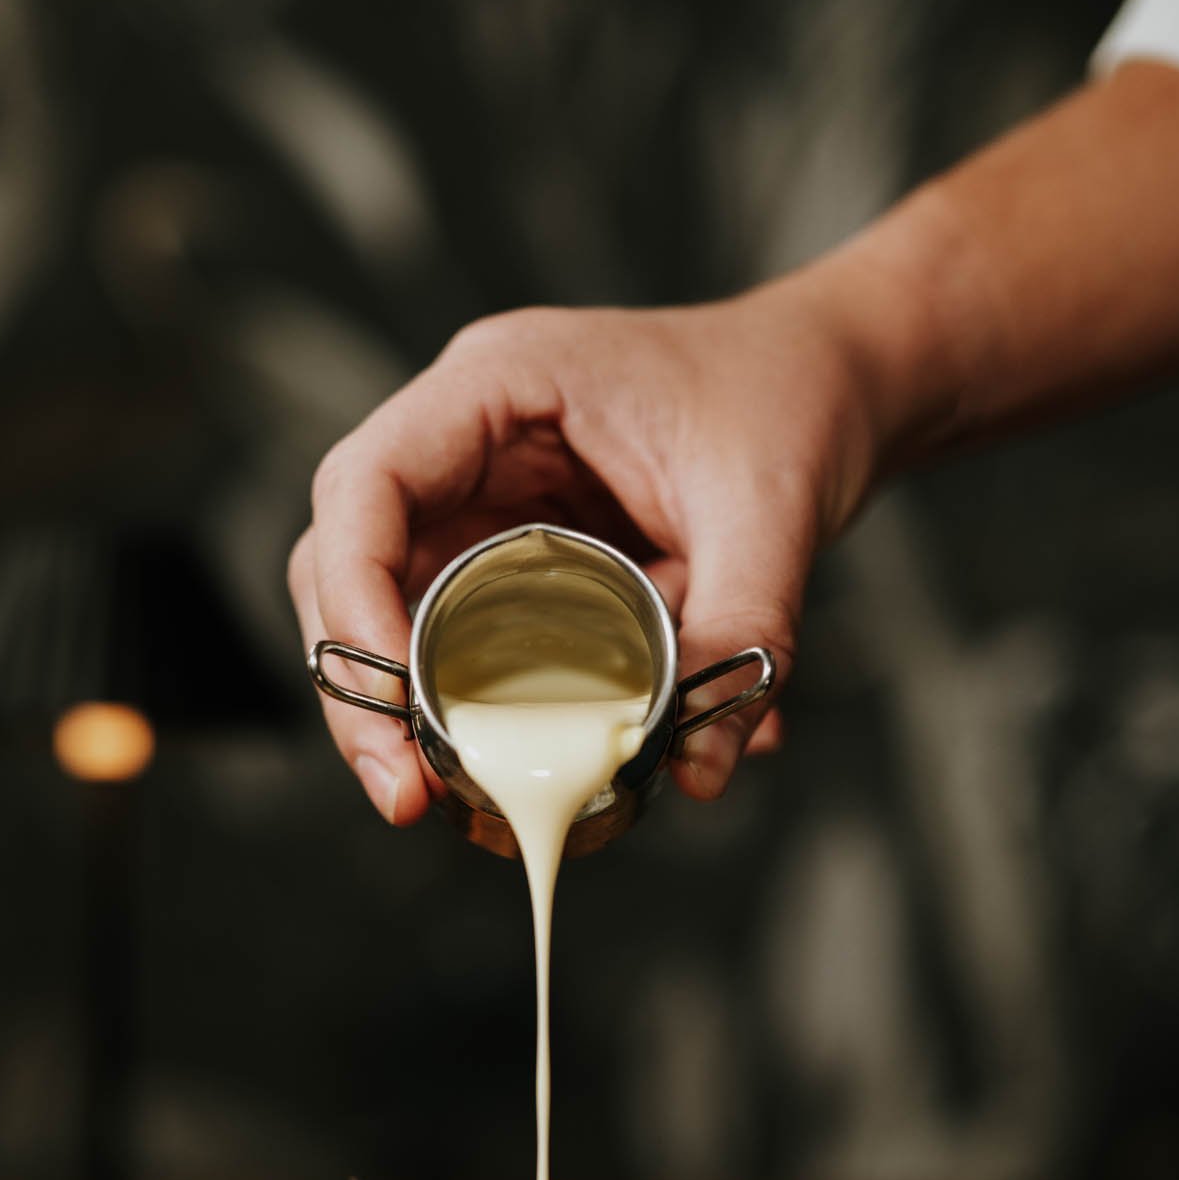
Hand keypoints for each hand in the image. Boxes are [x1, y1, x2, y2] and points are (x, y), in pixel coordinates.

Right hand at [289, 280, 875, 822]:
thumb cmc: (790, 405)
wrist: (831, 385)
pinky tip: (496, 770)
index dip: (355, 595)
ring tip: (427, 798)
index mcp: (504, 381)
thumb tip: (695, 772)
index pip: (367, 484)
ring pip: (386, 606)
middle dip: (357, 683)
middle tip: (402, 792)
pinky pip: (456, 633)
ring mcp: (483, 496)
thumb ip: (742, 630)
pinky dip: (463, 704)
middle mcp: (469, 437)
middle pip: (347, 559)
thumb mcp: (772, 515)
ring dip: (394, 707)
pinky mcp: (512, 555)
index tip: (396, 700)